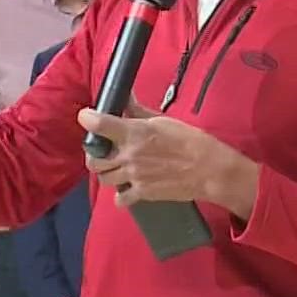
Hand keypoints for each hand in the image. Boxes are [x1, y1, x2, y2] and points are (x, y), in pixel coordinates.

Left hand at [78, 100, 256, 217]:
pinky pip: (119, 198)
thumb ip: (138, 111)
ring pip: (103, 178)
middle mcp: (129, 155)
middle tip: (103, 150)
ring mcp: (134, 176)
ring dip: (107, 172)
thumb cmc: (191, 141)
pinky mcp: (142, 193)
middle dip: (94, 154)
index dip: (87, 119)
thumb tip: (126, 97)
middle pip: (93, 159)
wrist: (209, 169)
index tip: (87, 118)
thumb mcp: (163, 120)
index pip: (98, 124)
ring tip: (117, 167)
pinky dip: (121, 194)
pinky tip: (128, 186)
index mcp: (134, 132)